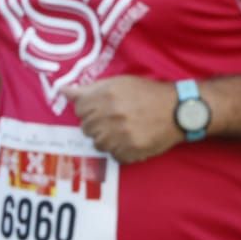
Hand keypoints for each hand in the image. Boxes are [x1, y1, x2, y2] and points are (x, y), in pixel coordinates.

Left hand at [61, 76, 182, 163]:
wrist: (178, 110)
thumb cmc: (148, 94)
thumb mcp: (120, 83)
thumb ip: (90, 88)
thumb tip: (62, 91)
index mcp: (106, 95)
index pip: (79, 109)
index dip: (91, 109)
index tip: (104, 108)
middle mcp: (109, 115)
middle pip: (87, 128)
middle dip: (99, 124)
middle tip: (118, 118)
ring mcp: (118, 135)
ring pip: (98, 144)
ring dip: (109, 139)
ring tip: (126, 129)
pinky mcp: (128, 151)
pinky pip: (114, 156)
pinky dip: (121, 150)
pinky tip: (133, 139)